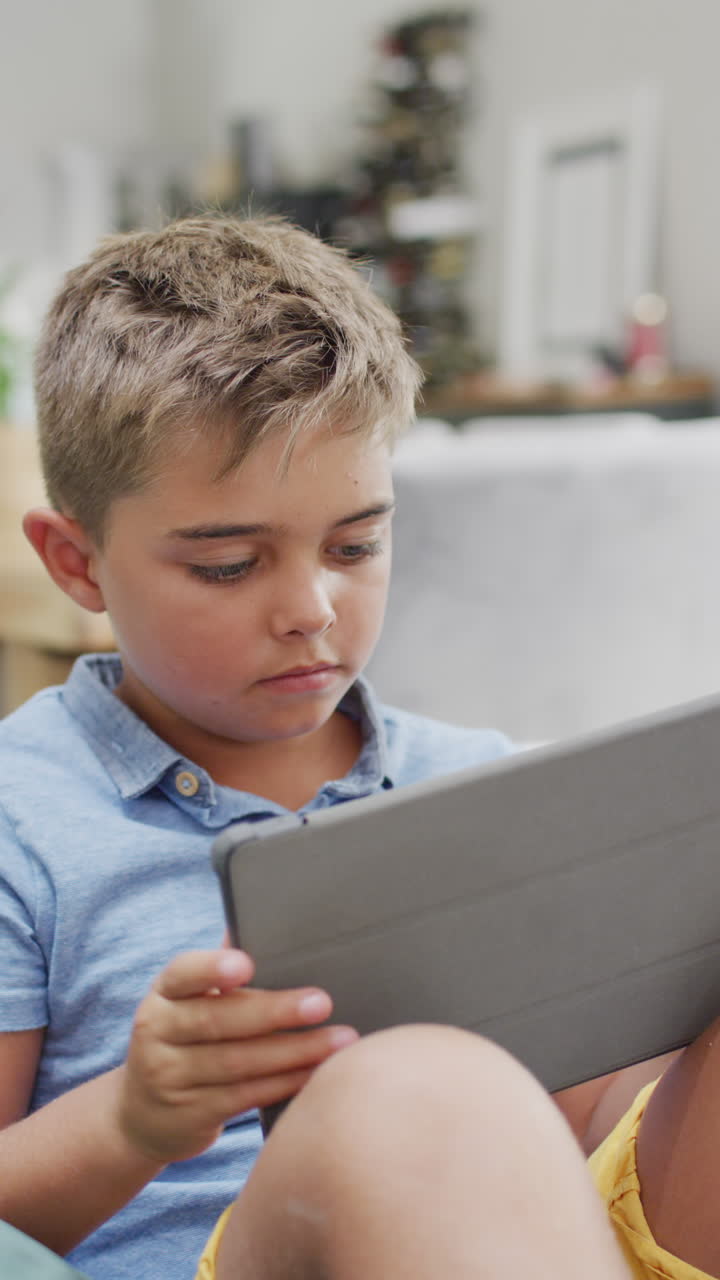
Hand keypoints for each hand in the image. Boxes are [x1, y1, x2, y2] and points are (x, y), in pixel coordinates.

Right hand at [116, 949, 357, 1163]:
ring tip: (339, 1040)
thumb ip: (219, 967)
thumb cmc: (184, 1038)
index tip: (247, 964)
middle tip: (322, 1002)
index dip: (212, 968)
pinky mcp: (191, 1114)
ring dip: (295, 1051)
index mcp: (163, 994)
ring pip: (239, 1063)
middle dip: (275, 1012)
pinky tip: (316, 1072)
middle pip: (218, 1020)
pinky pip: (246, 1097)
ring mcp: (170, 1078)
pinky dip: (285, 1083)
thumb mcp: (187, 1001)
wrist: (141, 1114)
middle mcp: (159, 1033)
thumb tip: (256, 916)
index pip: (183, 974)